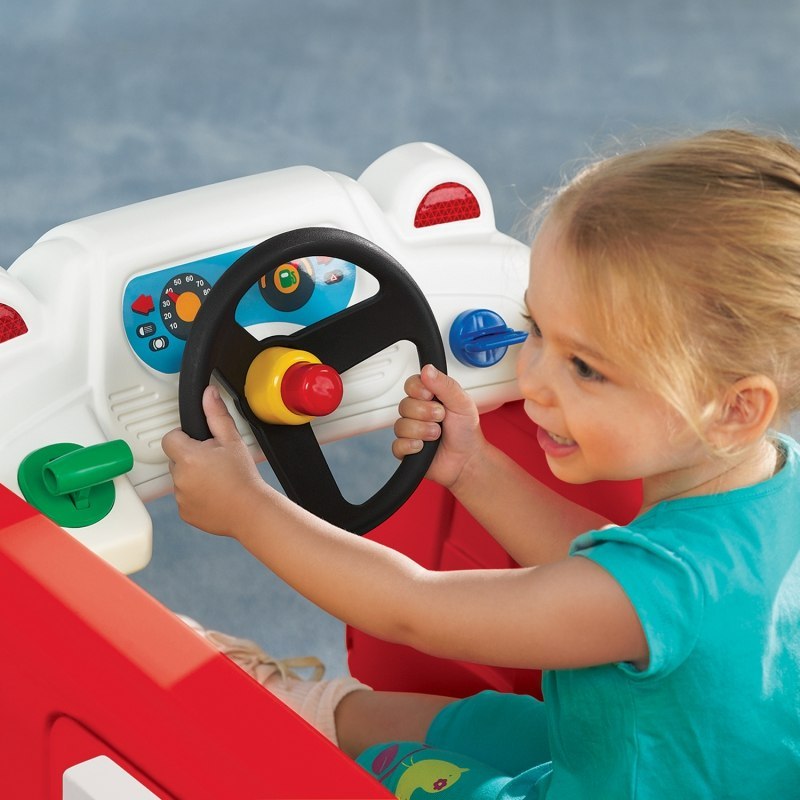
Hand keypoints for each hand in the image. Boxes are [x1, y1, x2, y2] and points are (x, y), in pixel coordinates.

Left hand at [161, 385, 264, 535]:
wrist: (250, 510)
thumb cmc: (243, 477)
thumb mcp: (232, 440)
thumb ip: (217, 414)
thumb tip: (208, 394)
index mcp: (187, 456)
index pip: (169, 438)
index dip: (184, 438)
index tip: (200, 444)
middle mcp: (179, 477)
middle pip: (175, 459)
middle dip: (190, 458)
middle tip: (214, 463)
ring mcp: (180, 497)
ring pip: (180, 479)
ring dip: (193, 478)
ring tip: (217, 480)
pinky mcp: (184, 512)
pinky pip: (184, 498)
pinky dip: (195, 496)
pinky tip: (214, 495)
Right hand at [392, 364, 484, 488]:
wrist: (468, 460)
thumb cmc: (466, 432)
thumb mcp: (462, 403)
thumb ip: (445, 385)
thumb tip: (427, 369)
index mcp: (429, 398)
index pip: (411, 384)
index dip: (418, 390)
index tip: (430, 395)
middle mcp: (417, 412)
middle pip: (404, 405)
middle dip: (426, 413)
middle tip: (441, 418)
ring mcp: (410, 431)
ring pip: (401, 425)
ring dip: (423, 431)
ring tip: (436, 435)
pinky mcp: (406, 449)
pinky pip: (397, 445)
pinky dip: (412, 446)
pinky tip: (424, 447)